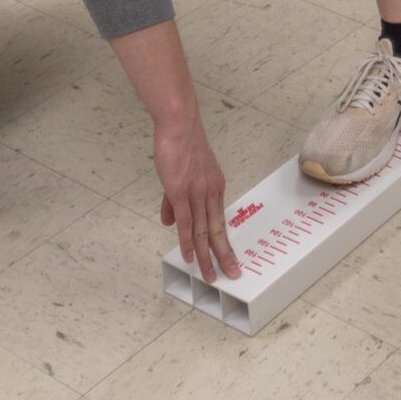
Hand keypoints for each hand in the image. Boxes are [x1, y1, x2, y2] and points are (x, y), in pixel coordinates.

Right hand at [153, 110, 238, 282]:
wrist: (179, 124)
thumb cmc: (180, 144)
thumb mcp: (182, 175)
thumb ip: (173, 202)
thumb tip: (169, 223)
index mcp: (215, 187)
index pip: (221, 220)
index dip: (225, 241)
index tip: (230, 258)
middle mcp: (210, 192)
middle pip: (218, 230)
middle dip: (224, 256)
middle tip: (232, 274)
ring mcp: (196, 193)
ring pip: (203, 231)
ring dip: (207, 256)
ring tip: (209, 276)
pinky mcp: (180, 191)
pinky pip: (185, 222)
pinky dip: (187, 241)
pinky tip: (190, 256)